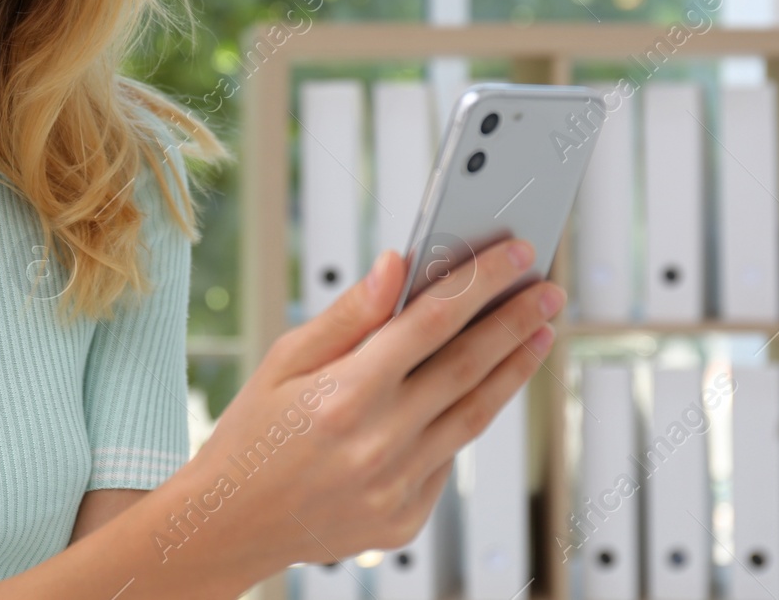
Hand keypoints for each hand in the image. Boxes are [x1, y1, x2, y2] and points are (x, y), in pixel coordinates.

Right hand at [188, 236, 562, 570]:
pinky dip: (470, 418)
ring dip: (514, 370)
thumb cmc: (253, 433)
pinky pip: (449, 458)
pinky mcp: (405, 519)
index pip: (432, 321)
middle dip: (516, 321)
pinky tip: (486, 388)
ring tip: (541, 334)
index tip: (514, 254)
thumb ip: (349, 314)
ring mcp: (396, 487)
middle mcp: (377, 443)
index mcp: (344, 395)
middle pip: (468, 366)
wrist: (231, 524)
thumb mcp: (284, 360)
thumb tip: (397, 264)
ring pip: (474, 415)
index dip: (480, 282)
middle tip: (547, 291)